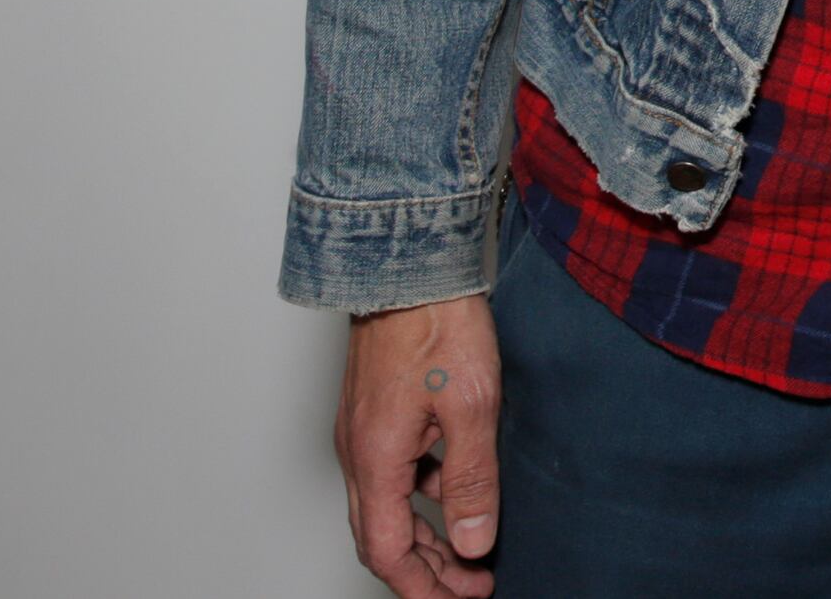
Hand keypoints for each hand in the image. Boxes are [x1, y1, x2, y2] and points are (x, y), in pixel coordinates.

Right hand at [336, 294, 501, 597]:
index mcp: (375, 460)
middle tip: (471, 585)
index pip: (388, 552)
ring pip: (384, 508)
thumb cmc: (437, 322)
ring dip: (423, 536)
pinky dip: (419, 498)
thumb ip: (471, 479)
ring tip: (468, 548)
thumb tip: (472, 543)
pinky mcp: (372, 413)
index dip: (424, 587)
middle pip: (381, 538)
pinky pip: (389, 475)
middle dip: (426, 571)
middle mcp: (358, 453)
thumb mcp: (471, 406)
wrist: (407, 264)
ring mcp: (361, 433)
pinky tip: (452, 490)